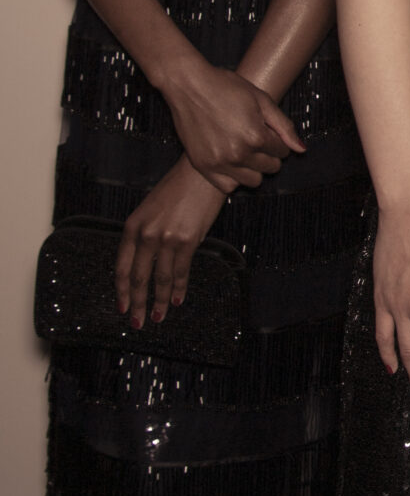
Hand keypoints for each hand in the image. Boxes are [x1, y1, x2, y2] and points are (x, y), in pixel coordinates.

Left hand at [115, 158, 227, 324]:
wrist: (203, 173)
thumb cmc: (178, 188)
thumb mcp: (150, 209)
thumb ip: (144, 234)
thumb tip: (146, 261)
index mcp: (133, 226)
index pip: (122, 267)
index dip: (122, 291)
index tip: (122, 307)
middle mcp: (146, 234)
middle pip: (138, 278)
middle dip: (136, 303)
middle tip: (137, 322)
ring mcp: (167, 239)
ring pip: (161, 279)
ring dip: (160, 301)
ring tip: (158, 317)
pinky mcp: (188, 241)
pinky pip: (181, 271)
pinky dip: (180, 288)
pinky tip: (178, 300)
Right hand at [161, 56, 303, 189]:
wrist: (188, 85)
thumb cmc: (226, 87)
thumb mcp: (261, 100)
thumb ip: (284, 127)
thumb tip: (301, 150)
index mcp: (256, 136)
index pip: (282, 152)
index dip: (278, 141)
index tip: (267, 131)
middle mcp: (238, 154)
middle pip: (270, 168)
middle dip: (269, 154)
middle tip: (256, 139)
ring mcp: (219, 162)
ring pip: (253, 181)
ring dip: (254, 169)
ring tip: (245, 151)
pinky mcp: (203, 166)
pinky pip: (228, 187)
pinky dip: (234, 178)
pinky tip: (232, 162)